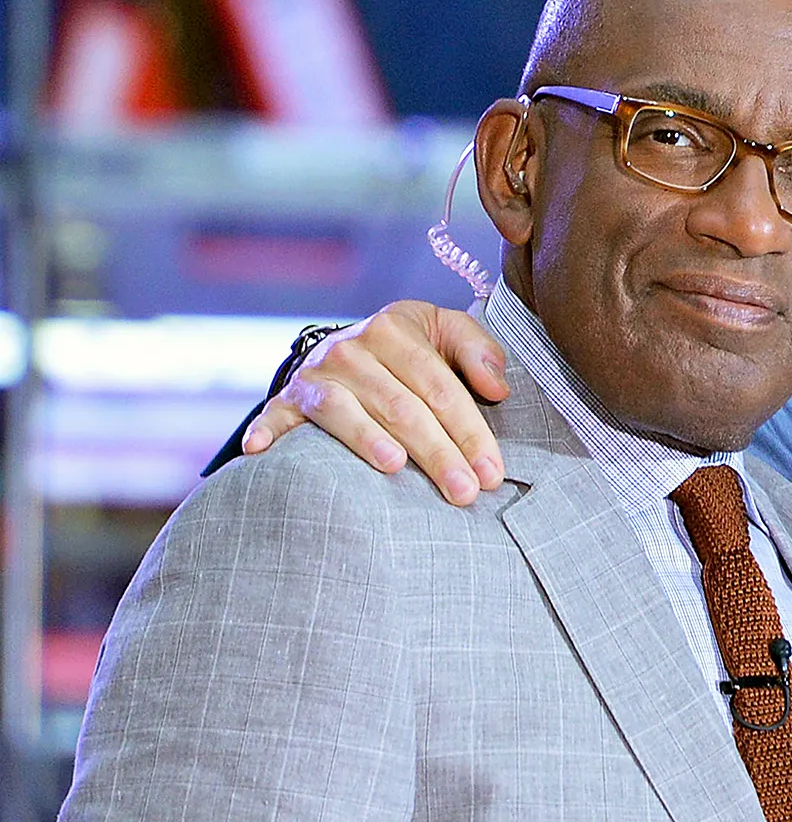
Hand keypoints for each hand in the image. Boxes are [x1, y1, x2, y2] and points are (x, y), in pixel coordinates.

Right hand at [242, 301, 510, 505]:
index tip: (491, 472)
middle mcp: (351, 349)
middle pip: (401, 406)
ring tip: (396, 468)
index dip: (470, 431)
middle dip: (437, 452)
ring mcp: (316, 375)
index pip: (440, 387)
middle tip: (464, 492)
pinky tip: (262, 452)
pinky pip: (276, 416)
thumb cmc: (412, 350)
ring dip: (368, 440)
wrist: (349, 347)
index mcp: (395, 329)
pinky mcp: (287, 399)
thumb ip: (478, 353)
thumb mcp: (447, 333)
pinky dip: (268, 431)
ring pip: (345, 411)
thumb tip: (498, 389)